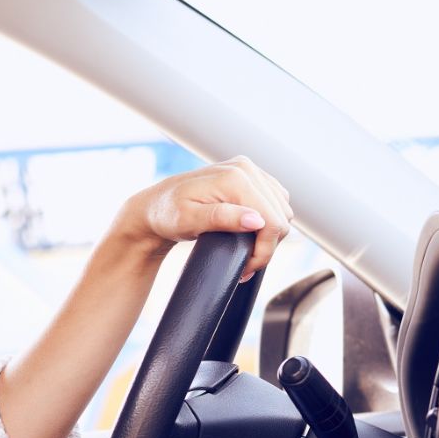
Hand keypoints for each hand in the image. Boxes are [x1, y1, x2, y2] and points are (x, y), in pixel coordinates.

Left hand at [110, 157, 293, 277]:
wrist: (156, 207)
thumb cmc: (167, 215)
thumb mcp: (189, 221)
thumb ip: (223, 218)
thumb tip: (256, 220)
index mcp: (235, 178)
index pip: (272, 221)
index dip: (264, 251)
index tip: (245, 269)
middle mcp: (246, 168)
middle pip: (281, 217)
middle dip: (266, 246)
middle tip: (244, 264)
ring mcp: (249, 170)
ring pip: (282, 211)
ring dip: (269, 235)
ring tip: (246, 251)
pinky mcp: (250, 177)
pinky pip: (275, 202)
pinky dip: (268, 221)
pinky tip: (249, 233)